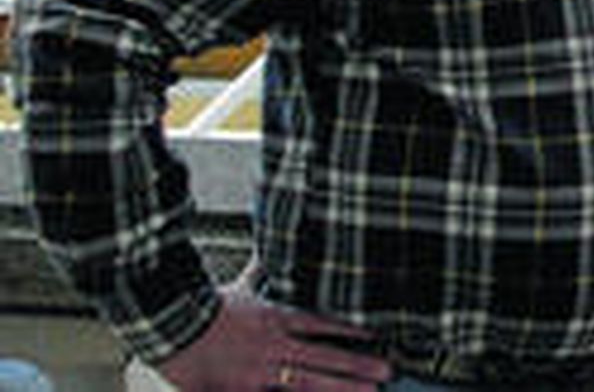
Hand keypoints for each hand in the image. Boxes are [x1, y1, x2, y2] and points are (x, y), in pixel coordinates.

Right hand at [156, 285, 390, 391]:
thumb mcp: (237, 287)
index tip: (373, 335)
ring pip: (310, 384)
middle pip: (325, 357)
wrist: (168, 326)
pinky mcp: (242, 391)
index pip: (321, 324)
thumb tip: (267, 251)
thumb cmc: (202, 308)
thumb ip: (258, 274)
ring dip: (341, 388)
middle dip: (358, 366)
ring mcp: (260, 372)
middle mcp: (274, 346)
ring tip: (370, 391)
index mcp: (275, 318)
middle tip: (387, 371)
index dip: (349, 330)